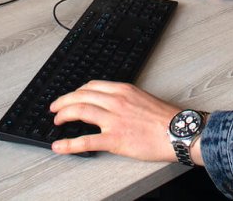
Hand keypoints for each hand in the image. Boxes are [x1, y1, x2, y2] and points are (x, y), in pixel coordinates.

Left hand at [50, 80, 186, 162]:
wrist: (178, 132)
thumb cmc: (165, 118)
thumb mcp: (142, 98)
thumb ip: (125, 99)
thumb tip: (111, 104)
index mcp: (123, 90)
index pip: (92, 86)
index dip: (77, 91)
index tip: (71, 96)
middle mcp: (116, 101)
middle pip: (82, 95)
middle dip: (64, 101)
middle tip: (55, 108)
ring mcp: (114, 120)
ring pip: (80, 110)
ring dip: (64, 115)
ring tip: (55, 121)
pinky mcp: (115, 139)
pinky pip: (86, 141)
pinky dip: (69, 143)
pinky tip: (59, 146)